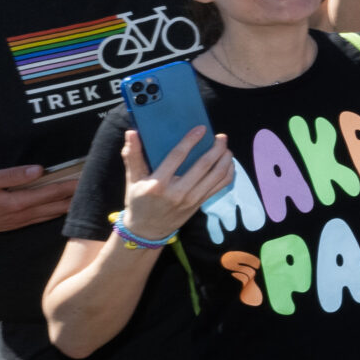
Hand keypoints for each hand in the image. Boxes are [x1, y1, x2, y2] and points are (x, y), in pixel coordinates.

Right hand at [0, 165, 79, 236]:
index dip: (70, 185)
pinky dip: (53, 213)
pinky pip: (38, 220)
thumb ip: (11, 176)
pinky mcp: (10, 225)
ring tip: (83, 198)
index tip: (86, 177)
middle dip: (74, 197)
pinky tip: (59, 210)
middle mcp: (18, 216)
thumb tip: (38, 170)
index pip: (50, 193)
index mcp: (14, 204)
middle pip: (54, 207)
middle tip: (94, 187)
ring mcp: (15, 223)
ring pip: (48, 215)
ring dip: (66, 207)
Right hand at [117, 122, 234, 241]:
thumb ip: (132, 155)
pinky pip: (219, 187)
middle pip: (203, 166)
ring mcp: (191, 200)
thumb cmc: (138, 201)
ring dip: (225, 159)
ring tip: (226, 147)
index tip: (202, 128)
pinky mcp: (199, 205)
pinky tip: (228, 163)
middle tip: (221, 137)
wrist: (146, 231)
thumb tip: (131, 133)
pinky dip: (228, 174)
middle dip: (216, 148)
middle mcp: (177, 192)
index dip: (190, 141)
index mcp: (158, 184)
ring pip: (216, 176)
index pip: (177, 157)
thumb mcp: (133, 179)